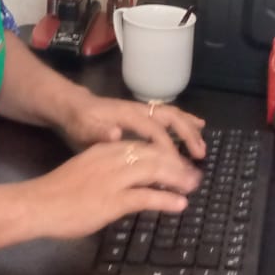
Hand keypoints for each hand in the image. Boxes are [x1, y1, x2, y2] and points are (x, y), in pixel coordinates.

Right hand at [25, 138, 203, 240]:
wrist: (38, 204)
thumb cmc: (58, 192)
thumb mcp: (87, 171)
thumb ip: (108, 170)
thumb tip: (128, 178)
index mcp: (105, 149)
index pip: (143, 146)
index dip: (166, 153)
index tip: (180, 162)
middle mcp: (112, 158)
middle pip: (155, 155)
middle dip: (178, 164)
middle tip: (194, 174)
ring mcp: (113, 179)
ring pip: (155, 171)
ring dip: (178, 178)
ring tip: (192, 186)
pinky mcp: (113, 200)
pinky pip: (146, 196)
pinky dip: (166, 199)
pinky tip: (179, 204)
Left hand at [57, 95, 207, 159]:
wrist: (72, 107)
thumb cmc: (79, 123)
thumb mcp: (82, 131)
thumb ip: (98, 133)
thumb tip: (116, 134)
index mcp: (125, 115)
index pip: (152, 129)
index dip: (167, 146)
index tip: (178, 166)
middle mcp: (138, 109)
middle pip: (168, 118)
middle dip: (186, 135)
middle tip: (199, 155)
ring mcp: (143, 110)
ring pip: (171, 115)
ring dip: (189, 129)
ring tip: (202, 148)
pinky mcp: (143, 114)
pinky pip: (168, 115)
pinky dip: (185, 121)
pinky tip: (198, 127)